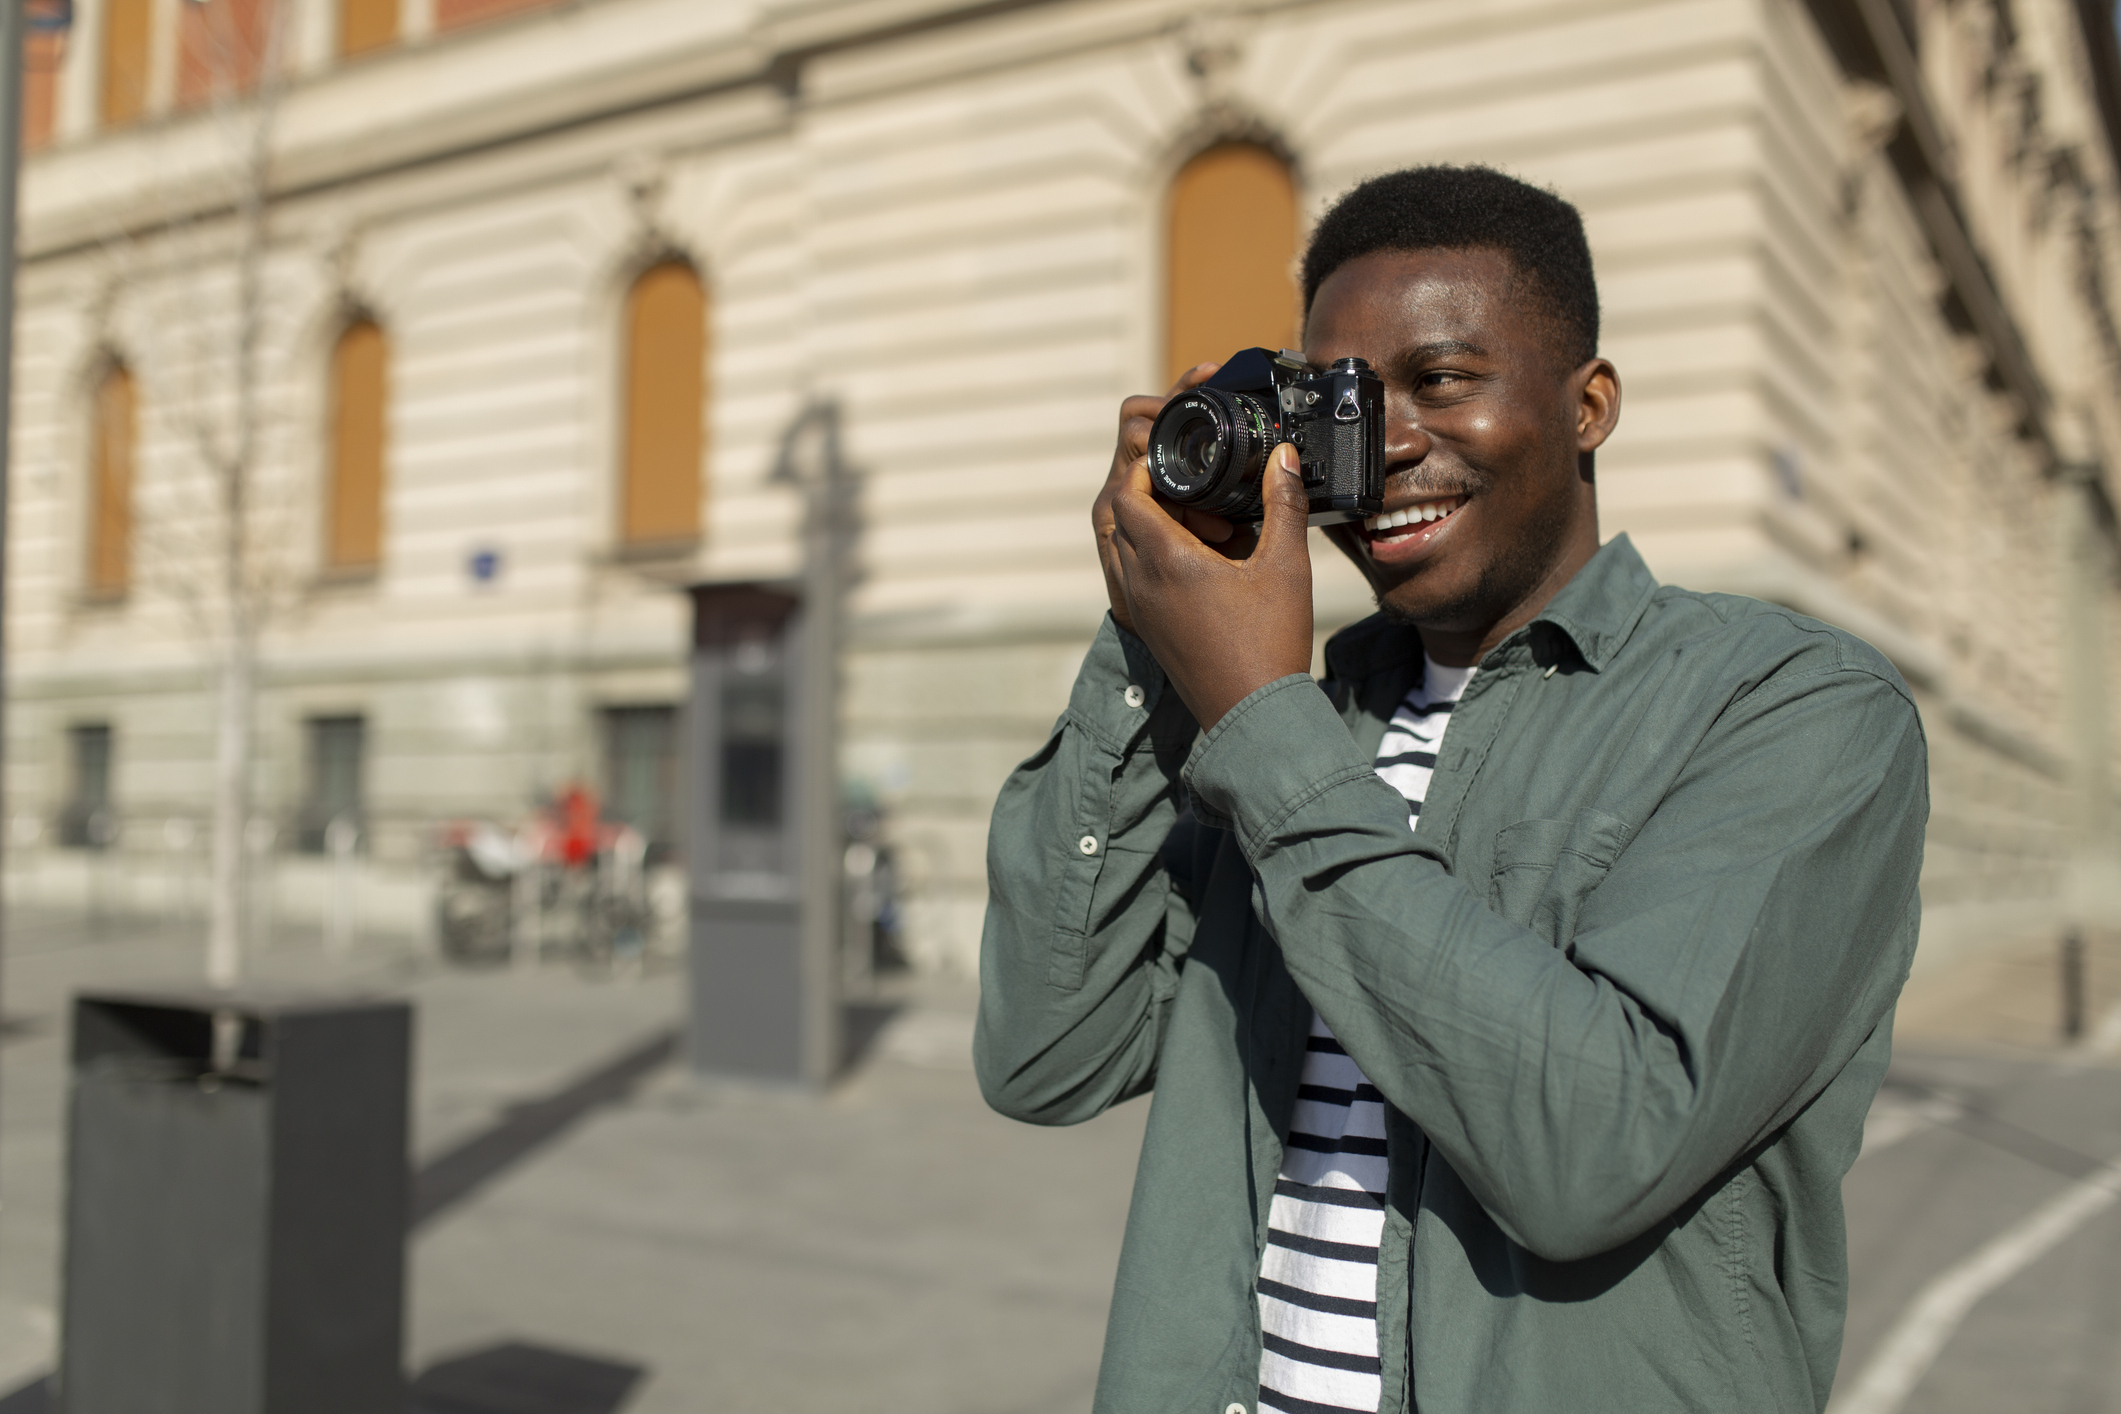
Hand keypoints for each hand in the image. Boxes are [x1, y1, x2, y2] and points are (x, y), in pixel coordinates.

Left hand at [1108, 441, 1313, 728]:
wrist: (1253, 715)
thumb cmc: (1268, 643)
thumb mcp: (1286, 566)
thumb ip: (1283, 504)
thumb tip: (1283, 457)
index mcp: (1165, 561)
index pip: (1126, 497)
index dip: (1146, 472)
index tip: (1180, 466)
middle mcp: (1140, 583)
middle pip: (1121, 519)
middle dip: (1155, 499)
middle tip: (1204, 502)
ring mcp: (1139, 610)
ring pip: (1123, 551)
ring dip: (1152, 531)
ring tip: (1206, 535)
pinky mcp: (1147, 629)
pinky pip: (1132, 580)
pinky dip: (1153, 562)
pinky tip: (1201, 568)